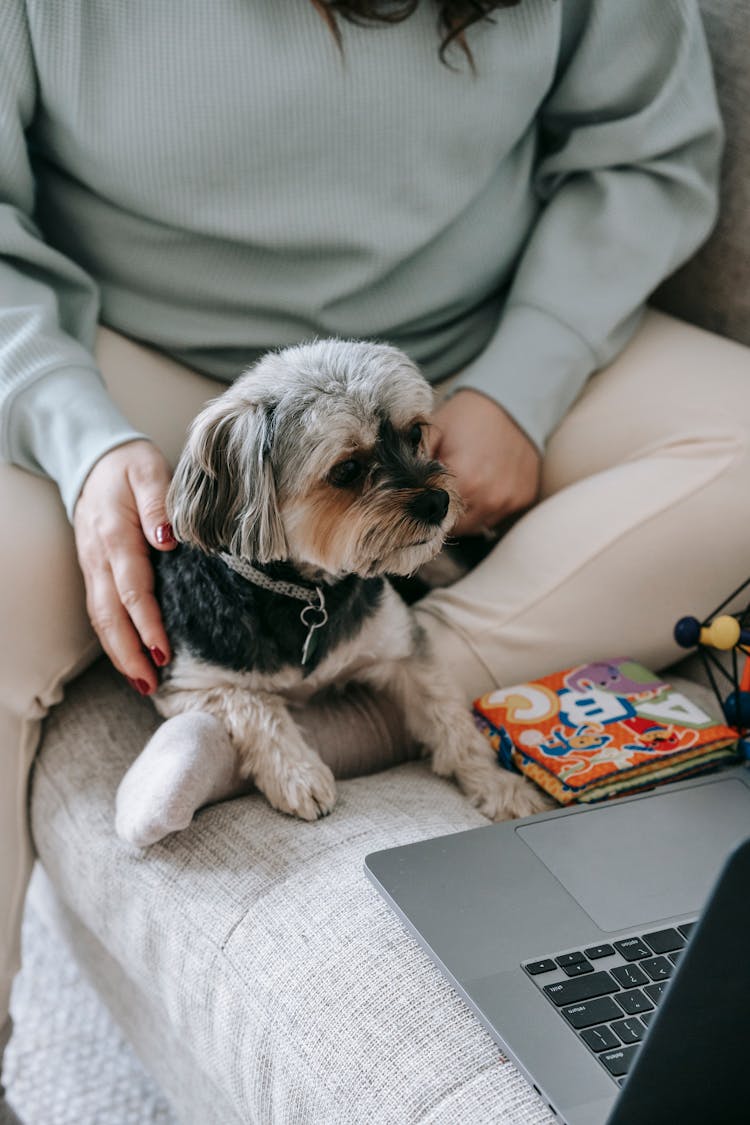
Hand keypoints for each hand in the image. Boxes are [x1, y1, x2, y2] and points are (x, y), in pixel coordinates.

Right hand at [73, 439, 175, 694]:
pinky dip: (115, 639)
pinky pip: (101, 612)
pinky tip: (132, 659)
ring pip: (101, 619)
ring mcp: (93, 568)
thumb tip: (168, 539)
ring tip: (144, 683)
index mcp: (115, 537)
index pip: (131, 589)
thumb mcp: (148, 471)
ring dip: (120, 653)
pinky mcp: (95, 573)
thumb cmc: (129, 466)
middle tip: (151, 684)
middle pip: (109, 616)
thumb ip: (159, 504)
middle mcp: (99, 559)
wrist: (94, 458)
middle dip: (129, 653)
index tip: (163, 650)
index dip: (147, 623)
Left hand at [427, 389, 540, 536]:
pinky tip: (483, 485)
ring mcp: (509, 500)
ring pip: (478, 526)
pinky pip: (498, 517)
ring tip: (464, 486)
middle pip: (457, 528)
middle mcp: (489, 497)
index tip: (421, 501)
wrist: (511, 401)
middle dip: (444, 516)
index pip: (434, 519)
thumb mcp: (432, 433)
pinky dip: (488, 507)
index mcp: (464, 481)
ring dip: (467, 514)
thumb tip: (395, 489)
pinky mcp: (524, 499)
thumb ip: (413, 463)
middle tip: (440, 493)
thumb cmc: (465, 416)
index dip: (425, 512)